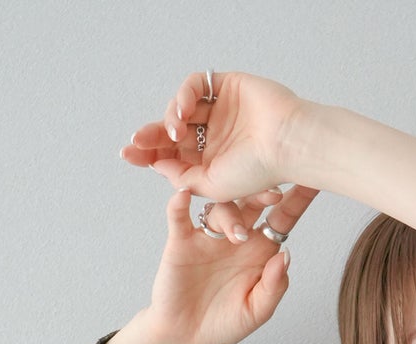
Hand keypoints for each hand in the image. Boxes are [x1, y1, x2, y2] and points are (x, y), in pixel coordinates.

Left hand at [119, 69, 308, 208]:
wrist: (286, 144)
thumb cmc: (257, 171)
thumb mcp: (211, 186)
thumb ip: (183, 178)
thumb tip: (159, 165)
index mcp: (212, 161)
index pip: (173, 155)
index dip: (150, 154)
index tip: (129, 156)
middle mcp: (215, 136)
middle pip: (173, 132)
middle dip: (151, 136)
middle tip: (135, 142)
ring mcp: (220, 110)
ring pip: (182, 108)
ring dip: (170, 118)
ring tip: (174, 131)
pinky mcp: (226, 86)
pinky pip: (195, 85)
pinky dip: (184, 95)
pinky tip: (183, 111)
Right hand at [136, 179, 320, 343]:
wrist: (185, 336)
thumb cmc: (223, 324)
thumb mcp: (256, 312)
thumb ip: (273, 287)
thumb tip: (286, 255)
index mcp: (260, 251)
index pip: (281, 219)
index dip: (296, 201)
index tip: (312, 181)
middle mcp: (236, 236)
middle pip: (251, 202)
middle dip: (263, 191)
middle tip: (274, 191)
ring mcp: (208, 236)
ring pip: (220, 207)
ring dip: (229, 213)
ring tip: (236, 235)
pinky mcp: (181, 241)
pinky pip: (179, 216)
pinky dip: (179, 204)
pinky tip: (184, 196)